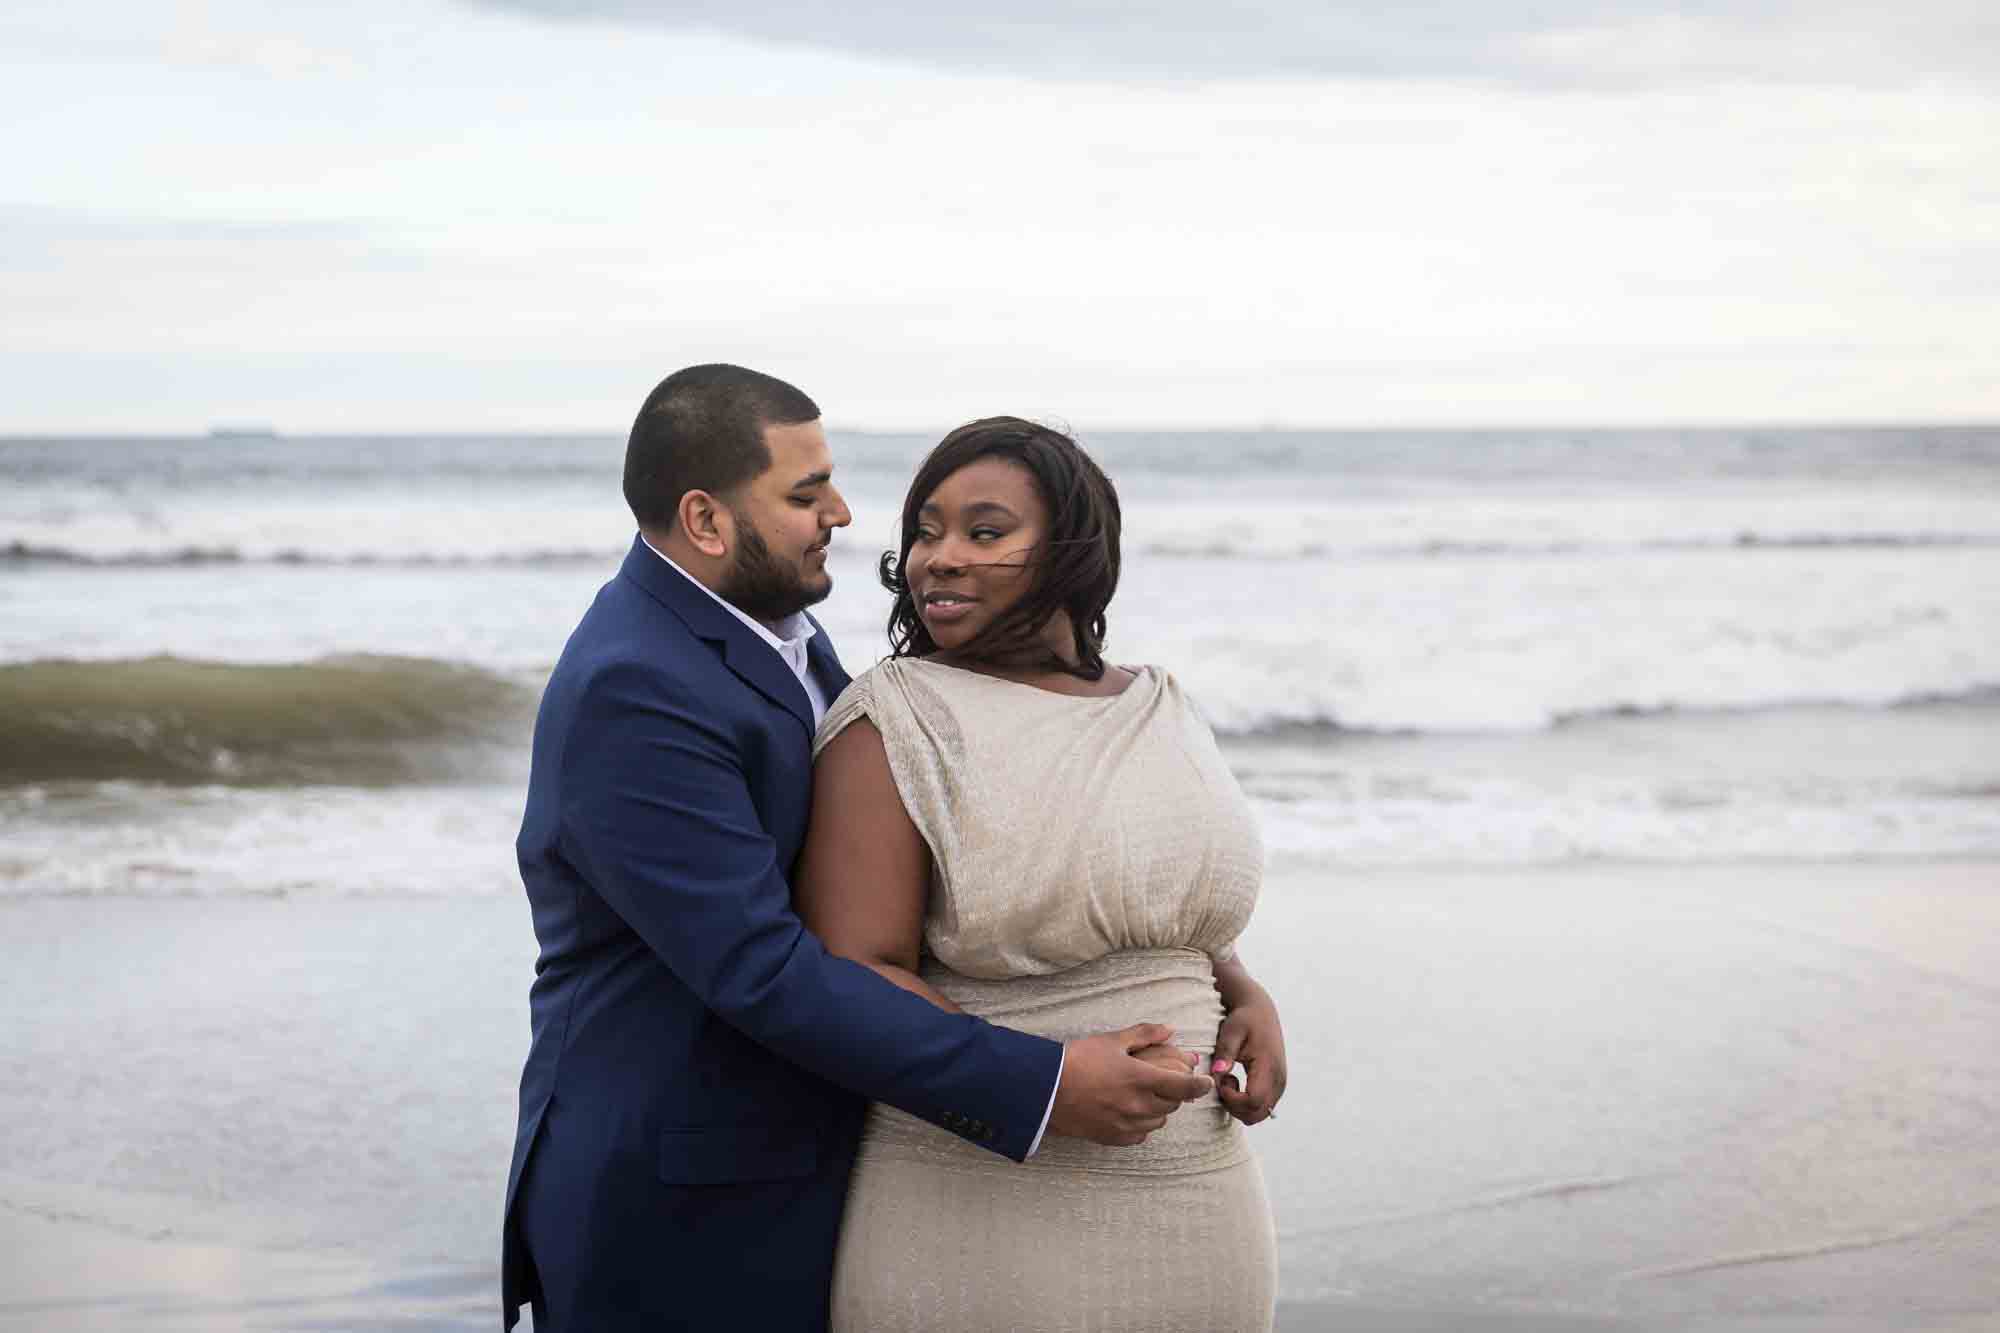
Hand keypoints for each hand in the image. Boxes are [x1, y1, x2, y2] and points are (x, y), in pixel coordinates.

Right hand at [1048, 1023, 1213, 1146]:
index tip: (1206, 1082)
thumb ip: (1144, 1035)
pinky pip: (1140, 1135)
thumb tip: (1170, 1030)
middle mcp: (1138, 1106)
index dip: (1200, 1085)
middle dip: (1176, 1092)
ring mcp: (1126, 1124)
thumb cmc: (1077, 1059)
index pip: (1184, 1087)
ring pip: (1158, 1121)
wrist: (1044, 1089)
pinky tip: (1131, 1113)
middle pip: (1173, 1104)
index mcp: (1141, 1079)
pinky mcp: (1112, 1137)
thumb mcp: (1112, 1041)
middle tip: (1169, 1081)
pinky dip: (1141, 1124)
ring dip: (1159, 1109)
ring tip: (1147, 1096)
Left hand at [1210, 995, 1285, 1125]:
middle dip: (1234, 1106)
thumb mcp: (1231, 1032)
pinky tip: (1235, 1083)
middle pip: (1256, 1114)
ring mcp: (1279, 1085)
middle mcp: (1278, 1080)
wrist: (1260, 1011)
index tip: (1221, 1080)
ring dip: (1239, 1106)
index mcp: (1268, 1067)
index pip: (1252, 1101)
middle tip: (1222, 1083)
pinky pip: (1261, 1107)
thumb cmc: (1244, 1019)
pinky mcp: (1276, 1086)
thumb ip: (1225, 1053)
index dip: (1232, 1098)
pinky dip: (1245, 1103)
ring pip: (1259, 1114)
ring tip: (1228, 1081)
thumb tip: (1217, 1073)